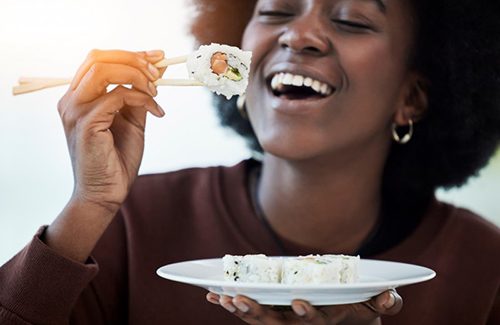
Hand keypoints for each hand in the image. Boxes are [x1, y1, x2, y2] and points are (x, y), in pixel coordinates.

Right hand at [58, 49, 165, 213]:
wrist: (107, 193)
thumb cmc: (117, 160)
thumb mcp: (132, 122)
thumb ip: (138, 96)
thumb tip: (155, 72)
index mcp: (79, 97)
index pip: (98, 60)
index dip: (130, 54)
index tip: (158, 57)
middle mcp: (71, 100)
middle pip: (98, 58)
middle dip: (133, 60)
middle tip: (158, 72)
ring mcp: (75, 111)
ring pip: (103, 70)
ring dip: (136, 75)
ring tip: (155, 92)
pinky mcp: (86, 123)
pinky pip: (117, 96)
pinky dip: (141, 98)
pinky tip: (156, 111)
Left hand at [206, 290, 401, 324]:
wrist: (347, 315)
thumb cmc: (361, 306)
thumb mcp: (377, 304)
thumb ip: (387, 302)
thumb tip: (390, 297)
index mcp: (327, 319)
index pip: (316, 321)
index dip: (308, 314)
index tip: (299, 302)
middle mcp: (302, 323)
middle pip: (277, 323)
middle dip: (258, 313)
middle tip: (239, 300)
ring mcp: (285, 319)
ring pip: (260, 319)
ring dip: (240, 310)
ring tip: (220, 298)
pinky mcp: (274, 312)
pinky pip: (251, 311)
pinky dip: (232, 305)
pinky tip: (212, 296)